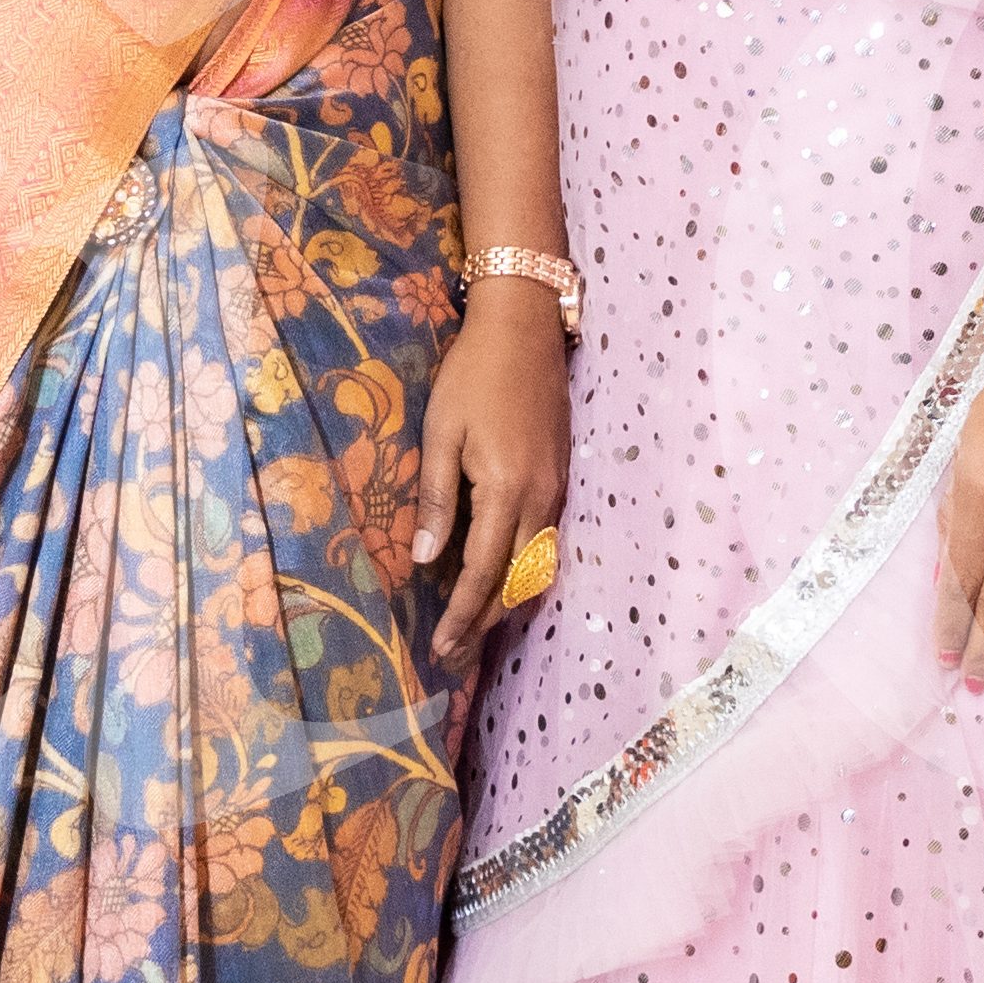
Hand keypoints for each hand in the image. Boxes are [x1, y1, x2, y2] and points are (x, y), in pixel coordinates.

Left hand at [405, 285, 568, 673]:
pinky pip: (544, 543)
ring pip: (536, 568)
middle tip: (455, 655)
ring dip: (507, 602)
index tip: (440, 648)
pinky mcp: (560, 479)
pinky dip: (521, 572)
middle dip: (486, 622)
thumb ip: (436, 498)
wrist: (525, 327)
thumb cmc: (473, 374)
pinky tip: (500, 579)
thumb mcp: (441, 431)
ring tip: (474, 629)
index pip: (482, 573)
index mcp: (506, 490)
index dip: (461, 615)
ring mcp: (556, 491)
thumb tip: (423, 559)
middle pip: (517, 583)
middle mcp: (540, 501)